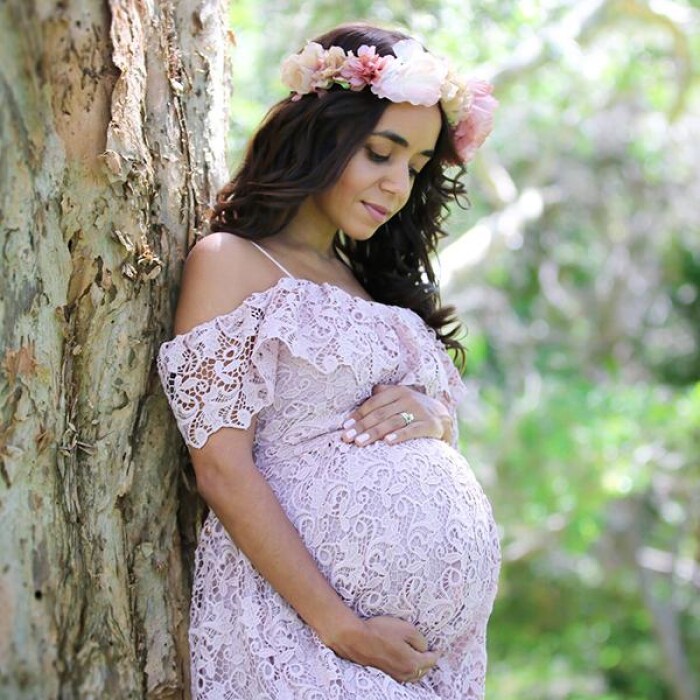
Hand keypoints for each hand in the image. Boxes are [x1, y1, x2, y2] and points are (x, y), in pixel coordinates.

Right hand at [323, 615, 439, 682]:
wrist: (356, 640)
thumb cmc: (381, 632)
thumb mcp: (406, 629)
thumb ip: (420, 639)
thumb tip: (424, 647)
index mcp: (413, 663)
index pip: (431, 660)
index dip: (436, 653)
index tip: (439, 648)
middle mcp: (405, 673)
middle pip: (423, 670)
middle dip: (428, 662)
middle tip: (430, 653)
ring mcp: (394, 675)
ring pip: (412, 674)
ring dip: (418, 667)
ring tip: (419, 658)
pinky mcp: (384, 673)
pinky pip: (402, 674)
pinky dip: (407, 669)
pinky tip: (404, 662)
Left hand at [341, 384, 451, 446]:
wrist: (443, 418)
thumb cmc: (413, 410)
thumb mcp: (400, 398)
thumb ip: (383, 395)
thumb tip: (364, 395)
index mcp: (397, 391)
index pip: (373, 404)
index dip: (358, 415)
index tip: (345, 426)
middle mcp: (408, 398)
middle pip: (379, 414)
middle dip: (361, 427)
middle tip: (346, 437)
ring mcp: (419, 411)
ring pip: (392, 422)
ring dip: (374, 433)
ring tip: (360, 442)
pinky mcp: (429, 425)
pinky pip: (411, 430)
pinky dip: (399, 436)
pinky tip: (387, 442)